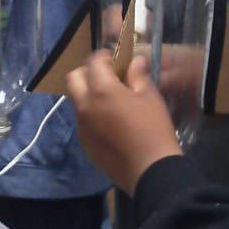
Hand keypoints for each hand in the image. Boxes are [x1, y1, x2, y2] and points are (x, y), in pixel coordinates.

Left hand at [66, 51, 180, 193]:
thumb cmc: (153, 129)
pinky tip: (111, 124)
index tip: (115, 58)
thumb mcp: (150, 97)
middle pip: (74, 79)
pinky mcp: (84, 143)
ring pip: (77, 101)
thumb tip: (135, 61)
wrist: (150, 171)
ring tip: (111, 102)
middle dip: (87, 72)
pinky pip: (83, 121)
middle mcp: (84, 106)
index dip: (104, 56)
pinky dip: (92, 115)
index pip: (93, 62)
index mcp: (101, 90)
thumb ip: (138, 75)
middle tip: (107, 77)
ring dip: (89, 95)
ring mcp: (81, 126)